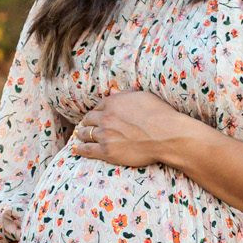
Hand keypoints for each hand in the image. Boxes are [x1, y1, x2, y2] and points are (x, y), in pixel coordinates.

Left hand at [68, 88, 203, 171]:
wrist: (165, 134)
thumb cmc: (159, 114)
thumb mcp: (143, 96)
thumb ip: (125, 95)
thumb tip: (113, 91)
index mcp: (113, 103)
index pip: (98, 107)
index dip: (96, 112)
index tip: (95, 116)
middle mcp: (105, 117)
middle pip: (89, 120)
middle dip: (87, 122)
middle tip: (85, 126)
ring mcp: (105, 135)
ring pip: (85, 134)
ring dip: (82, 134)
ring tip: (80, 136)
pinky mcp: (107, 151)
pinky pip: (88, 149)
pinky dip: (80, 149)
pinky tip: (76, 149)